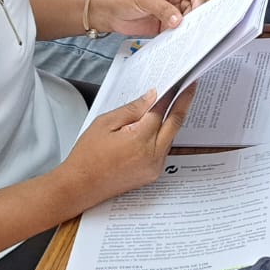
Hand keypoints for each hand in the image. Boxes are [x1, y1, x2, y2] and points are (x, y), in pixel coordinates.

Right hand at [59, 86, 196, 203]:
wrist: (80, 187)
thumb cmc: (87, 156)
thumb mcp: (105, 123)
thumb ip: (132, 109)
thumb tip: (152, 96)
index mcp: (140, 139)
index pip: (162, 110)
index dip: (171, 94)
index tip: (180, 82)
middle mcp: (153, 155)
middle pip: (175, 123)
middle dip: (184, 102)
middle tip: (190, 87)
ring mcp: (155, 167)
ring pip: (171, 137)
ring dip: (173, 119)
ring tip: (176, 101)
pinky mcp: (153, 174)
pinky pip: (164, 149)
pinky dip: (165, 134)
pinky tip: (161, 125)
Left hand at [89, 0, 201, 36]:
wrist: (107, 11)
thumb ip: (164, 9)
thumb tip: (179, 20)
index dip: (198, 1)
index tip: (198, 12)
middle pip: (192, 7)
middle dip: (193, 16)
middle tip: (192, 26)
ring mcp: (169, 11)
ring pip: (185, 20)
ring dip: (185, 27)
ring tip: (183, 34)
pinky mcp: (163, 25)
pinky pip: (175, 30)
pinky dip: (177, 35)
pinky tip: (176, 39)